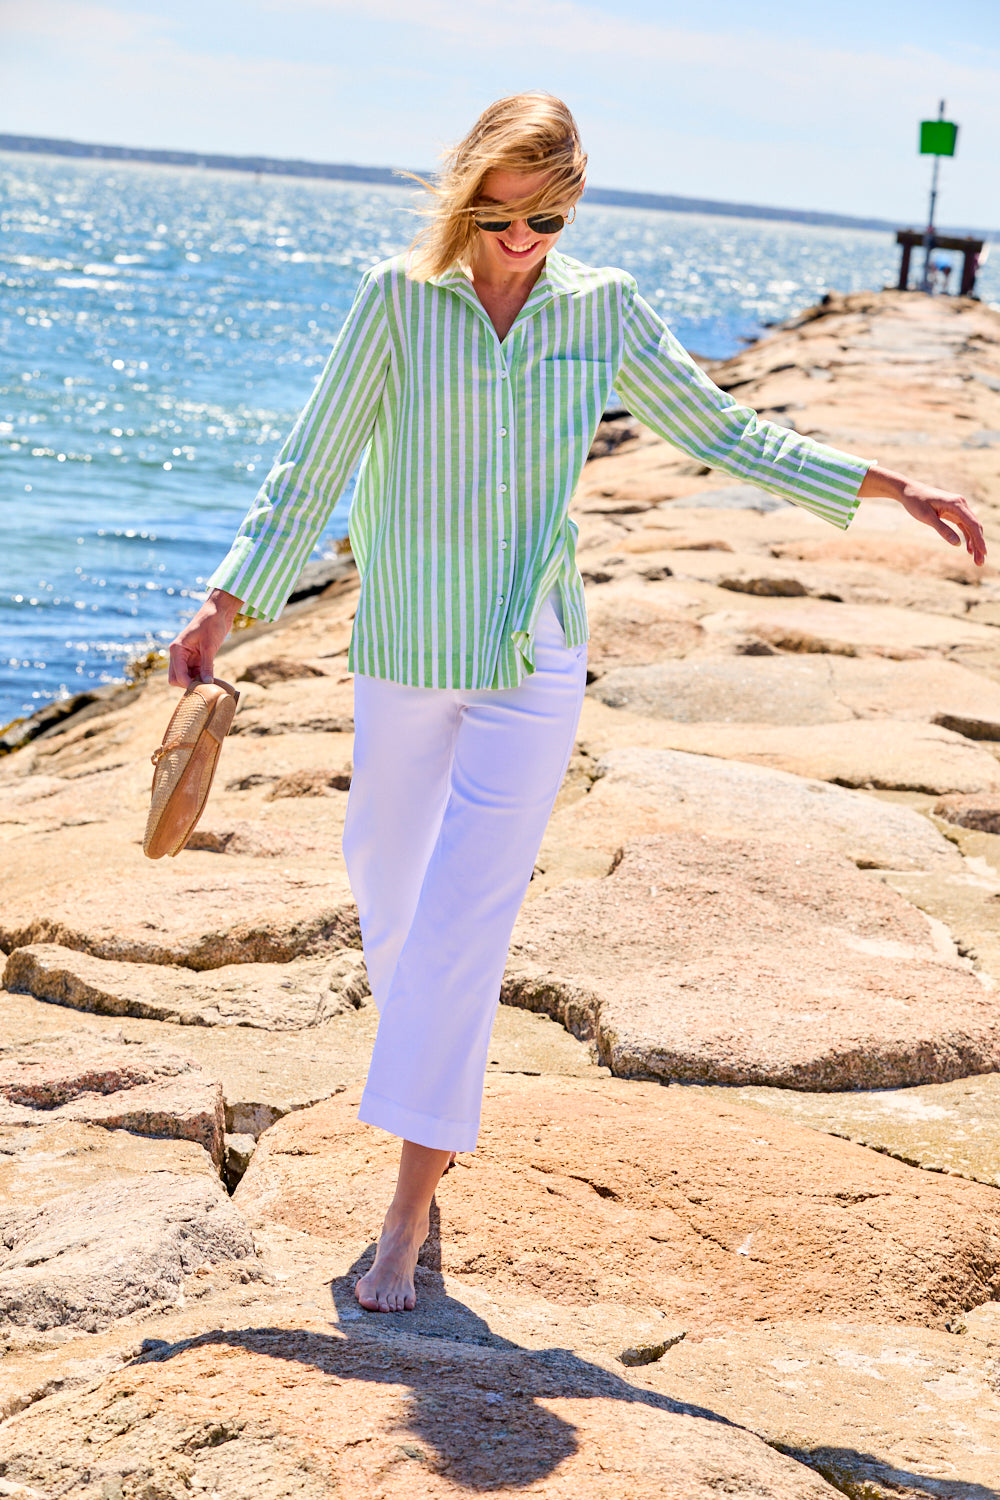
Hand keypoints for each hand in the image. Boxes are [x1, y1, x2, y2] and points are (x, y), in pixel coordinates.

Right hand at [168, 589, 242, 688]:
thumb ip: (206, 665)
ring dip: (197, 681)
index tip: (203, 689)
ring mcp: (186, 656)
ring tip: (212, 681)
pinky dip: (202, 676)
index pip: (177, 675)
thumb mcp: (210, 646)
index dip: (189, 684)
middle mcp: (178, 654)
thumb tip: (207, 683)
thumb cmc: (212, 624)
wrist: (219, 612)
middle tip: (206, 685)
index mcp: (177, 649)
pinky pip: (195, 672)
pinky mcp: (195, 657)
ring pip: (186, 677)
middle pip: (177, 679)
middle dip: (189, 684)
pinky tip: (213, 675)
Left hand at [858, 464, 986, 565]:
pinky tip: (968, 549)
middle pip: (975, 526)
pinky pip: (964, 525)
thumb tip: (958, 543)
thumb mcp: (927, 518)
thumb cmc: (916, 502)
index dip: (979, 540)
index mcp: (956, 504)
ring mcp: (958, 507)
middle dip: (979, 545)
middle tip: (980, 563)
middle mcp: (961, 504)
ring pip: (971, 527)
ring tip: (976, 560)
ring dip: (974, 542)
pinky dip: (967, 536)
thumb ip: (942, 530)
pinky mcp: (953, 511)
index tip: (984, 553)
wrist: (908, 490)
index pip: (972, 524)